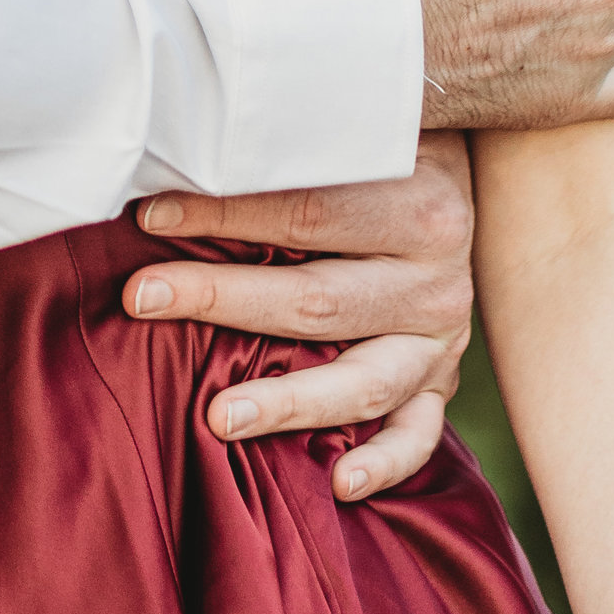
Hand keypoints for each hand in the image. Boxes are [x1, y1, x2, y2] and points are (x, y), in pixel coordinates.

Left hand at [123, 135, 472, 499]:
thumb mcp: (358, 131)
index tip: (148, 214)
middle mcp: (436, 279)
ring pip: (362, 382)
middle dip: (221, 299)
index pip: (305, 211)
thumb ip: (293, 142)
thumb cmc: (387, 152)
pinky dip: (384, 463)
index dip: (223, 212)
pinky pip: (419, 434)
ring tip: (217, 416)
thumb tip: (182, 142)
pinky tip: (338, 482)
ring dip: (288, 403)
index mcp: (417, 206)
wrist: (472, 183)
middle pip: (317, 300)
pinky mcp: (444, 381)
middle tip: (141, 299)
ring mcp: (444, 339)